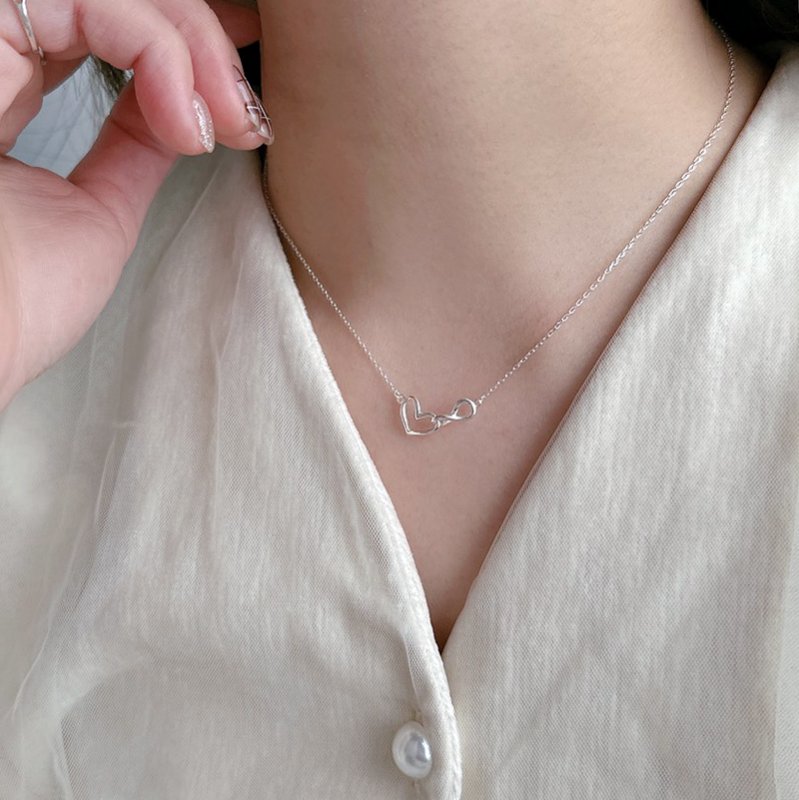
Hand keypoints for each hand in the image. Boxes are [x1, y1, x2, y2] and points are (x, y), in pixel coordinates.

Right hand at [0, 0, 268, 409]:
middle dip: (200, 40)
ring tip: (228, 121)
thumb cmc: (17, 305)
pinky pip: (86, 1)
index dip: (176, 45)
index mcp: (2, 94)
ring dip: (192, 47)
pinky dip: (157, 48)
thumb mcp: (97, 214)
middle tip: (247, 108)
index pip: (94, 28)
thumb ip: (133, 149)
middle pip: (108, 2)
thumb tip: (184, 112)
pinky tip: (188, 121)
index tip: (240, 93)